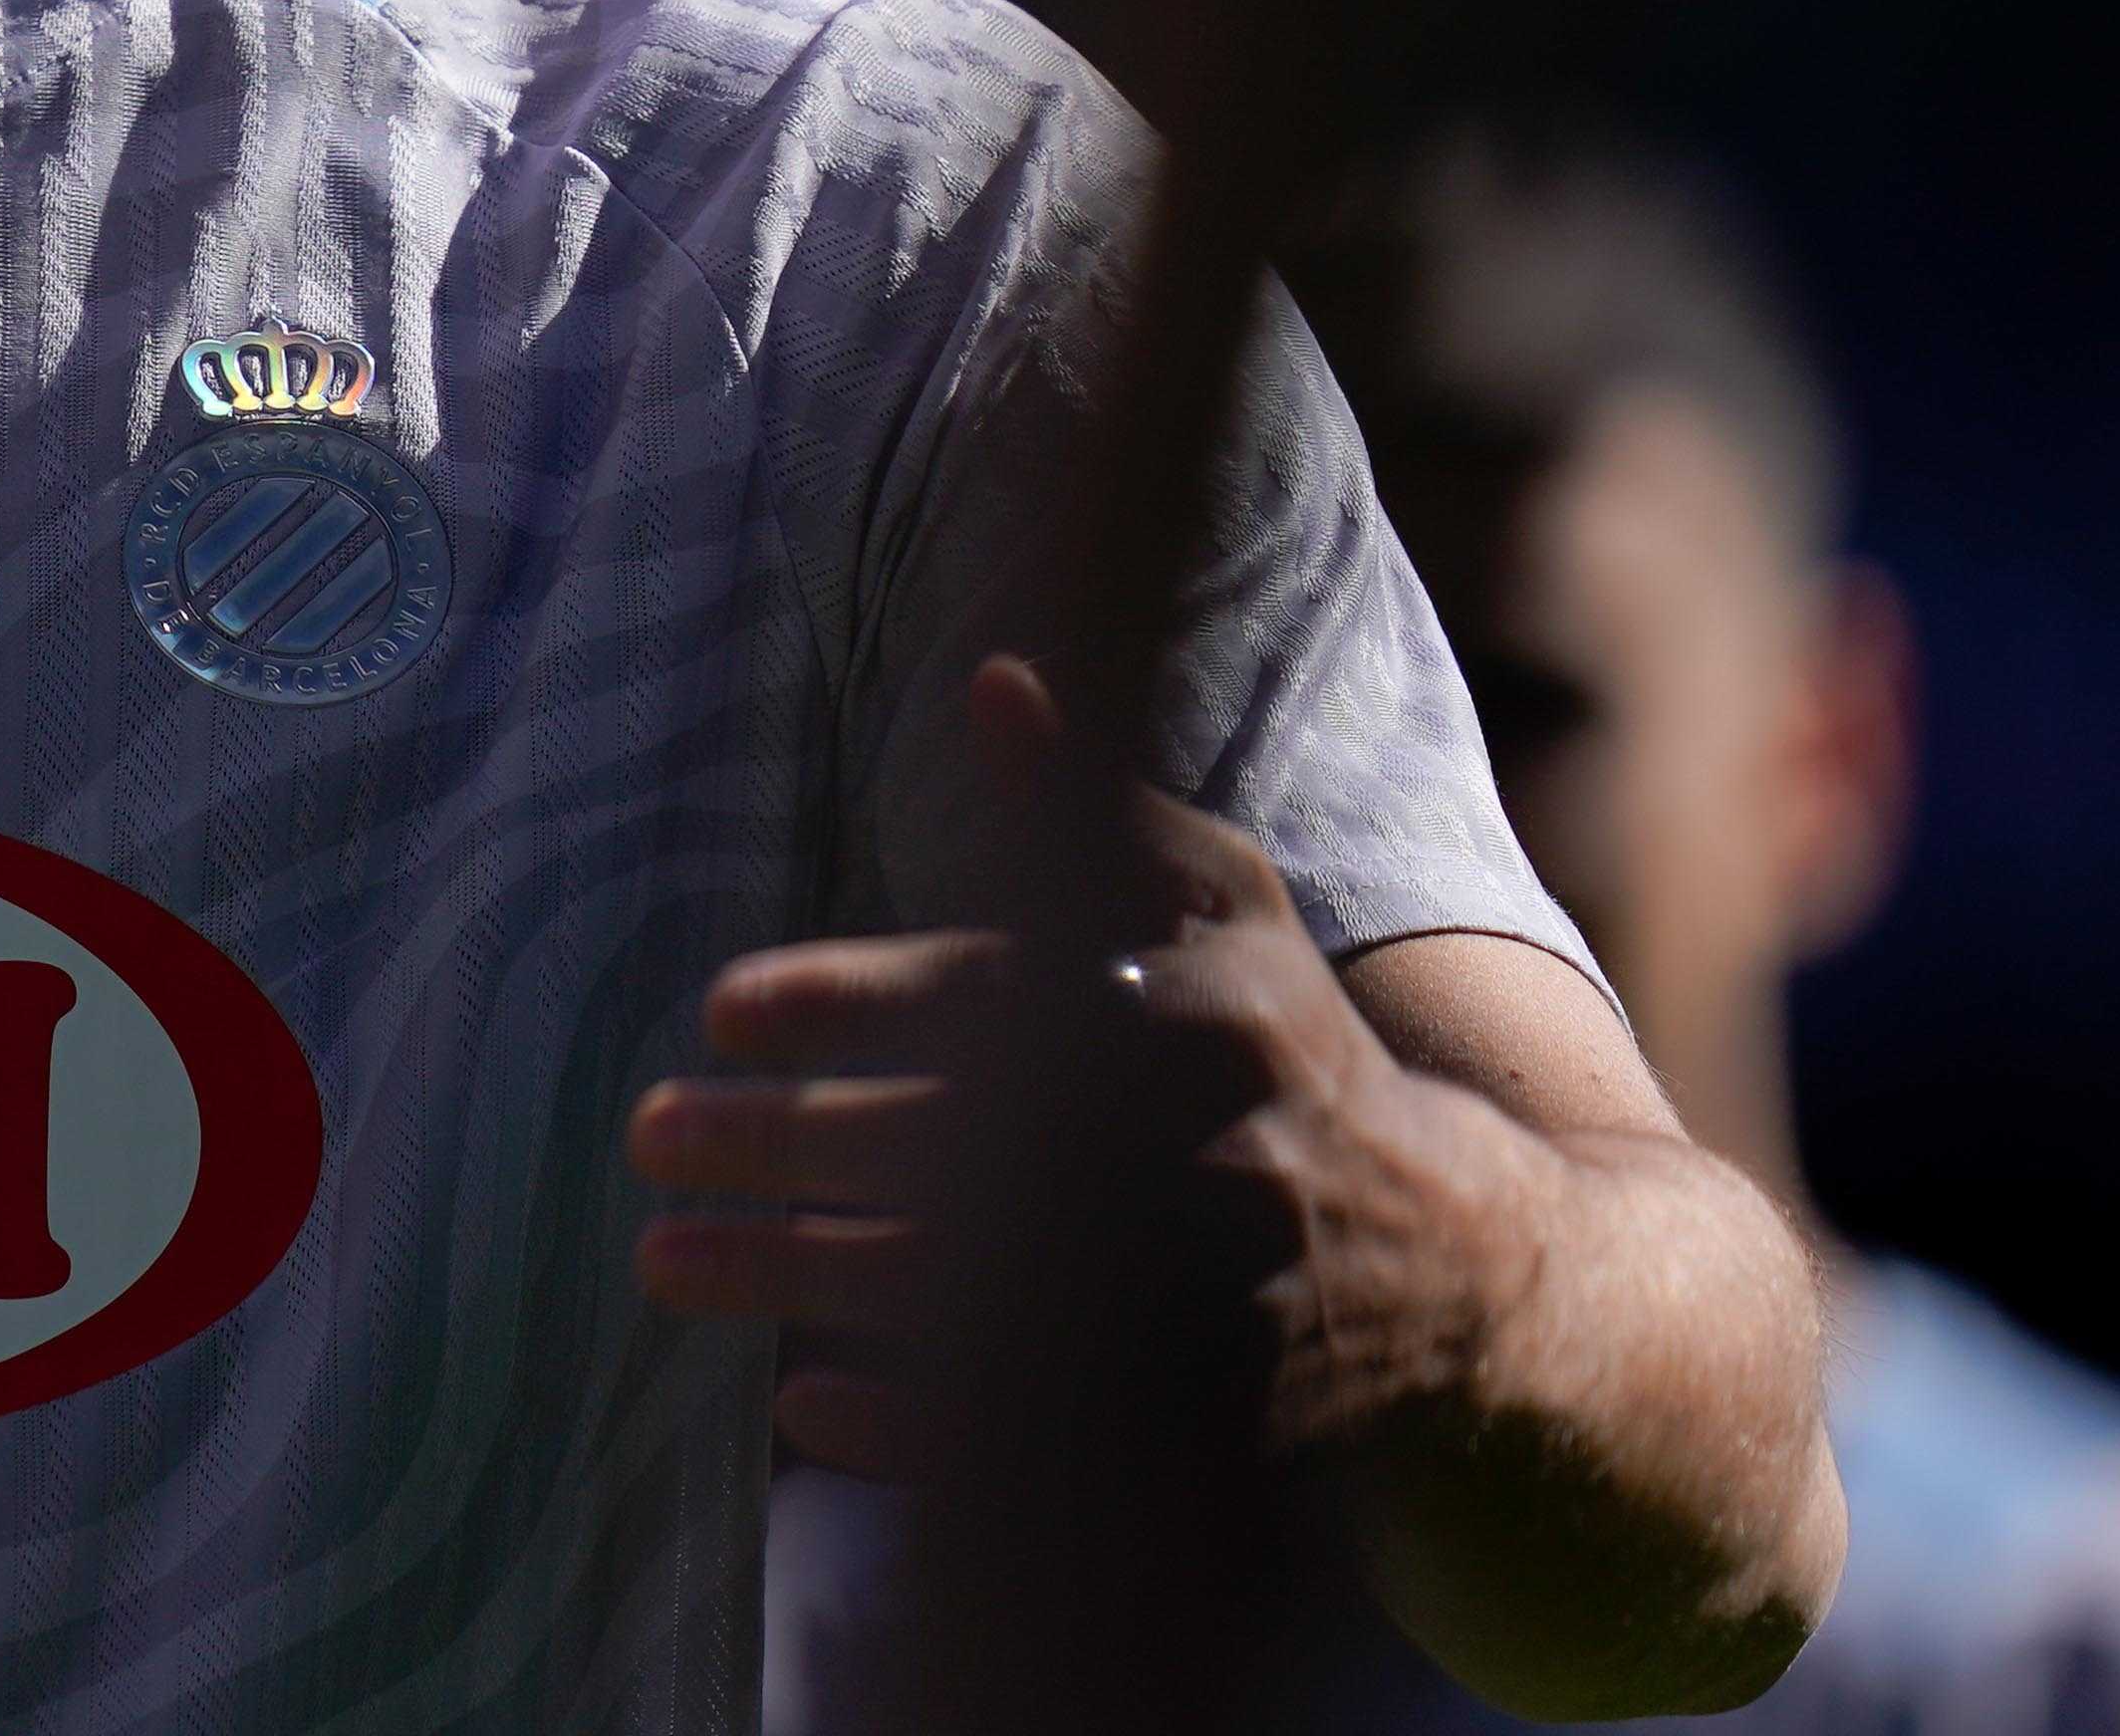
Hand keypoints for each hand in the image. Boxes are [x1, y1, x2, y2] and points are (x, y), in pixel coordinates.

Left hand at [628, 654, 1549, 1477]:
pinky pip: (1028, 1440)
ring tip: (663, 1259)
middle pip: (937, 1147)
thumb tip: (997, 677)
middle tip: (647, 1135)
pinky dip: (910, 1427)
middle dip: (773, 1141)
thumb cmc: (1298, 1057)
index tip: (718, 1014)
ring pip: (954, 1294)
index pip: (971, 998)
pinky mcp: (1201, 1434)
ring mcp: (1196, 1307)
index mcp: (1179, 1015)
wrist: (1472, 1279)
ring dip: (789, 1277)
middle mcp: (1191, 1154)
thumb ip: (1095, 804)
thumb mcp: (1224, 908)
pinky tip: (800, 1406)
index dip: (831, 1003)